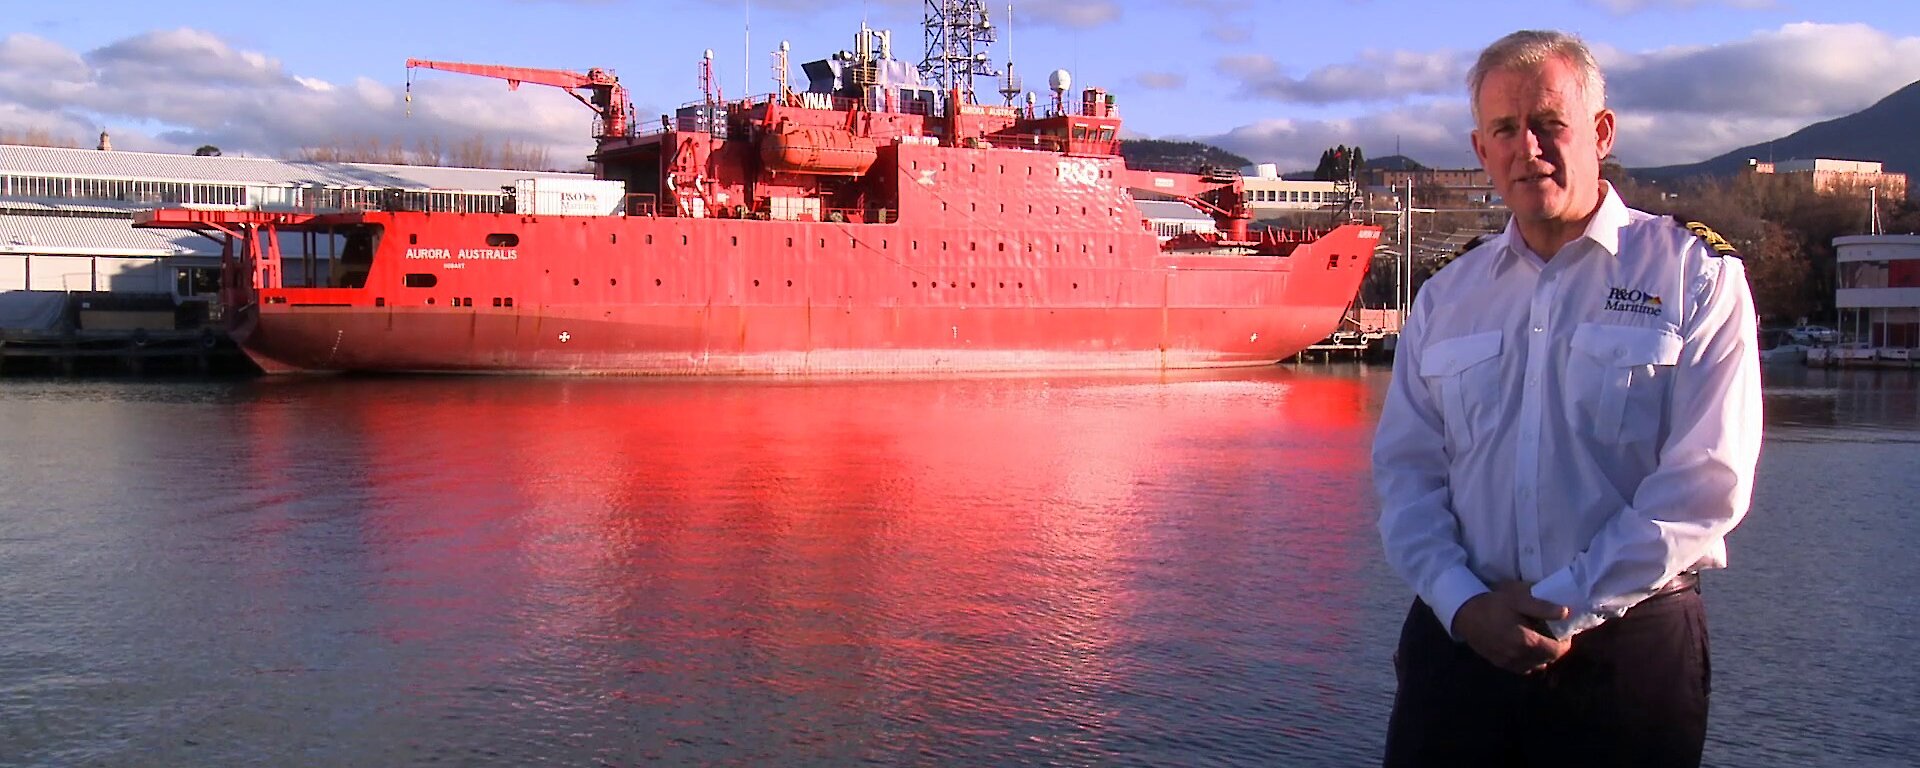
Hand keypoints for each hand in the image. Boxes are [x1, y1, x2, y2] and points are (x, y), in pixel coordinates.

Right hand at [1449, 581, 1572, 674]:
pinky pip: (1522, 668)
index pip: (1556, 652)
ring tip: (1538, 642)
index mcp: (1526, 641)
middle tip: (1552, 635)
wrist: (1463, 613)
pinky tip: (1524, 649)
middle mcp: (1519, 656)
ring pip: (1535, 666)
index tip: (1565, 634)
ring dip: (1541, 657)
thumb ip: (1543, 607)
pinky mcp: (1499, 663)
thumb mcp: (1518, 598)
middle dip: (1553, 649)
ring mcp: (1508, 662)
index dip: (1565, 644)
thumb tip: (1566, 613)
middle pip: (1547, 660)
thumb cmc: (1492, 603)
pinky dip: (1528, 661)